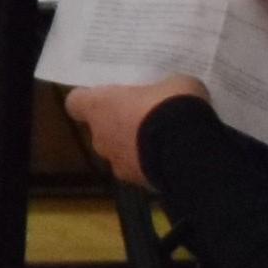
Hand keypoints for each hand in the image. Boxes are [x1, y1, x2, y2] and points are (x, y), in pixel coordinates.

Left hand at [66, 77, 201, 188]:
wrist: (190, 148)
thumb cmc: (173, 104)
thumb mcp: (172, 84)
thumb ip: (159, 89)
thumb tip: (167, 94)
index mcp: (98, 106)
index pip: (76, 102)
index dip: (91, 100)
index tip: (108, 98)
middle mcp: (100, 137)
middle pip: (102, 129)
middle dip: (121, 125)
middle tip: (147, 118)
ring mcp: (116, 163)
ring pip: (121, 153)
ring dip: (137, 148)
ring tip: (166, 142)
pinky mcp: (137, 183)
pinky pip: (141, 171)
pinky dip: (153, 166)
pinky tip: (174, 160)